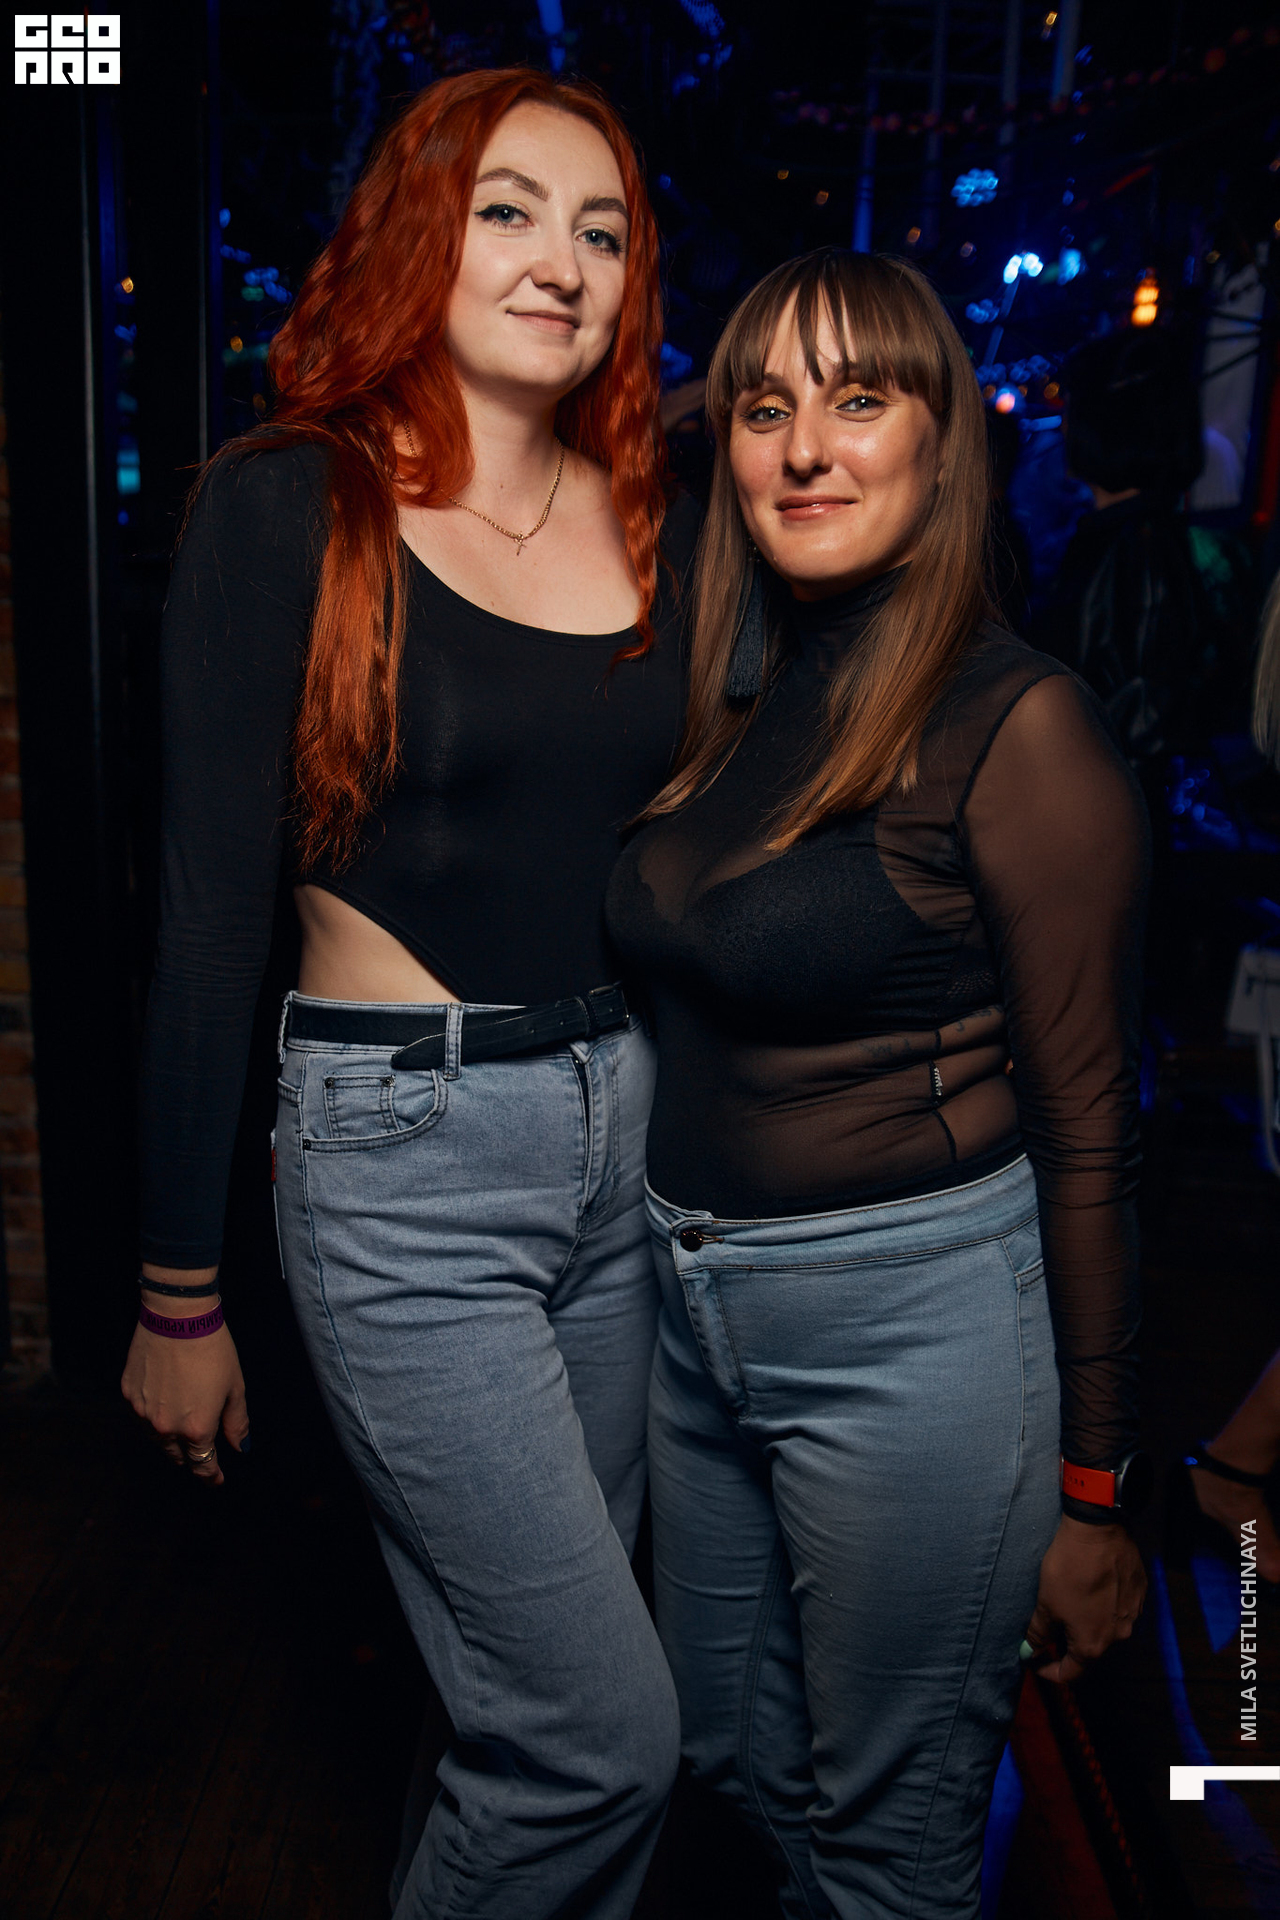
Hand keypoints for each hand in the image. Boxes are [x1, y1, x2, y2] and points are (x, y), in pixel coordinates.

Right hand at [121, 1274, 248, 1486]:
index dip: (211, 1476)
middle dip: (191, 1457)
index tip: (216, 1480)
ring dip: (170, 1439)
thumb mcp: (234, 1386)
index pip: (202, 1464)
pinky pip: (142, 1415)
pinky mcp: (128, 1394)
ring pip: (156, 1439)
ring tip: (182, 1429)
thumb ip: (236, 1422)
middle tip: (201, 1451)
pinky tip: (164, 1403)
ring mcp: (143, 1412)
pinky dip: (153, 1416)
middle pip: (177, 1456)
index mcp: (196, 1429)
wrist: (177, 1317)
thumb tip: (240, 1447)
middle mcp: (166, 1427)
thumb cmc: (213, 1349)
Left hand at [1024, 1514, 1145, 1684]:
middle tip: (1051, 1632)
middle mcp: (1119, 1636)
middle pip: (1091, 1651)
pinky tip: (1092, 1591)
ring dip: (1088, 1625)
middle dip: (1068, 1646)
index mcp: (1093, 1644)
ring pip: (1106, 1629)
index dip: (1051, 1671)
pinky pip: (1120, 1609)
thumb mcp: (1046, 1602)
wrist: (1098, 1531)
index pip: (1071, 1673)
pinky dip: (1104, 1607)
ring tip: (1071, 1607)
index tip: (1036, 1663)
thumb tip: (1030, 1652)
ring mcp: (1134, 1615)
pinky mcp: (1140, 1594)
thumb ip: (1039, 1632)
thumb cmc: (1068, 1569)